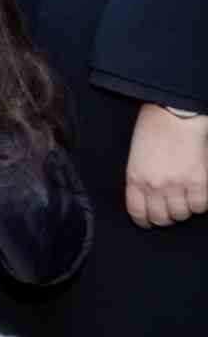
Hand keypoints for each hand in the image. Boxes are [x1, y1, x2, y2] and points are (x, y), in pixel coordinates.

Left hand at [126, 103, 207, 227]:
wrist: (175, 115)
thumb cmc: (153, 130)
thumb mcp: (136, 156)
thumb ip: (140, 179)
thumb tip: (149, 199)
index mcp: (135, 178)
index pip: (137, 212)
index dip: (145, 221)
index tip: (149, 220)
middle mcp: (154, 185)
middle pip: (161, 218)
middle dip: (166, 217)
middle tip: (170, 208)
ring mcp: (177, 185)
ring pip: (182, 215)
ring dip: (184, 209)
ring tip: (184, 197)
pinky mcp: (198, 182)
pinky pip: (200, 207)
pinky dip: (200, 204)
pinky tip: (196, 193)